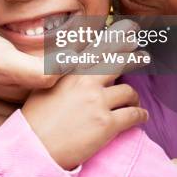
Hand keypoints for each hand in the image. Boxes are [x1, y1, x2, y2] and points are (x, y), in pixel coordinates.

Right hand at [22, 19, 150, 169]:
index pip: (97, 47)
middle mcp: (85, 82)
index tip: (127, 29)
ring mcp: (97, 102)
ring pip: (129, 91)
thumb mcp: (45, 85)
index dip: (115, 36)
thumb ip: (62, 71)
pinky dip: (140, 115)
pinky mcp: (107, 124)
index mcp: (69, 71)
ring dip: (134, 97)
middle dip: (133, 55)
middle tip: (143, 54)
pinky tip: (141, 116)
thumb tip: (74, 61)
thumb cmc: (36, 118)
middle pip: (117, 61)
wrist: (33, 147)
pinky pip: (133, 114)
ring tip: (135, 100)